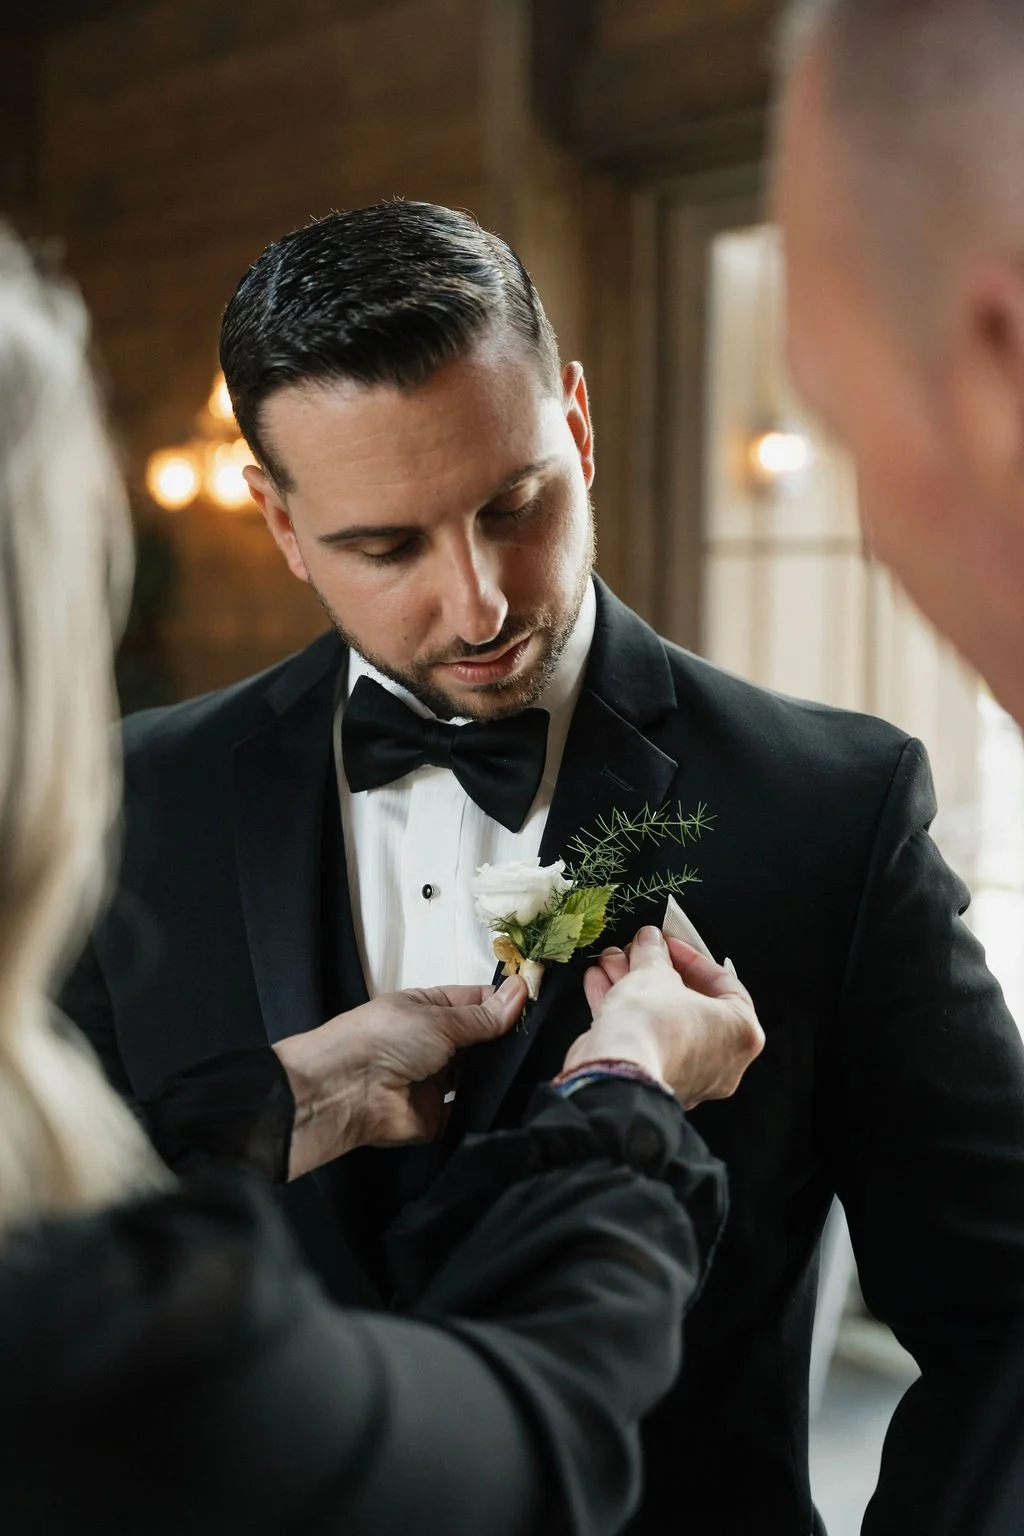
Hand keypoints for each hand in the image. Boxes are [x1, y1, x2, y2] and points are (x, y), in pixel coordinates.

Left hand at [274, 975, 527, 1177]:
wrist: (347, 1091)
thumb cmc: (387, 1038)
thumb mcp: (439, 1019)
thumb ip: (483, 1016)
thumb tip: (522, 990)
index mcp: (431, 1008)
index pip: (478, 1002)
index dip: (508, 1003)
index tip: (542, 1006)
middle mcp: (438, 1043)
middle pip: (484, 1039)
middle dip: (510, 1040)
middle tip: (549, 1041)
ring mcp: (439, 1081)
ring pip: (481, 1075)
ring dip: (503, 1072)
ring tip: (544, 1068)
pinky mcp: (440, 1117)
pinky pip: (471, 1110)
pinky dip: (490, 1105)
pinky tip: (521, 1098)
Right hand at [562, 927, 763, 1107]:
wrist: (617, 1071)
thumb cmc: (654, 1025)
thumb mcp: (656, 971)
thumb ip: (654, 952)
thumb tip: (650, 942)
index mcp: (740, 1031)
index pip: (723, 983)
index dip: (691, 957)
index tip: (669, 945)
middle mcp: (722, 1059)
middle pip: (687, 1001)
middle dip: (655, 971)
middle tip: (639, 953)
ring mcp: (689, 1073)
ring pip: (661, 1019)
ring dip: (633, 987)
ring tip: (611, 963)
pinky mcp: (656, 1079)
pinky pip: (644, 1038)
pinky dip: (625, 1012)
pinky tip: (600, 985)